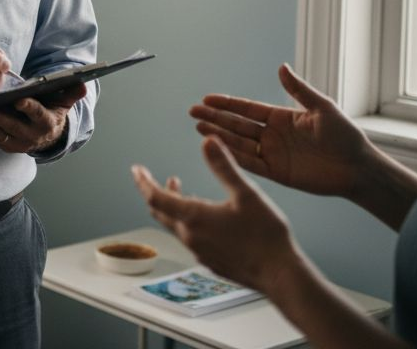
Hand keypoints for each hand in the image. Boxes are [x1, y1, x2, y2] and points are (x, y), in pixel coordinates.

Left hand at [0, 82, 86, 153]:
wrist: (49, 134)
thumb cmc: (52, 110)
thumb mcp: (63, 101)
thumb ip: (71, 92)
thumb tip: (83, 83)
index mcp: (47, 122)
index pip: (38, 114)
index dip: (29, 107)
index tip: (19, 100)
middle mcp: (33, 135)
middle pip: (14, 126)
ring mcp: (19, 143)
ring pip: (0, 135)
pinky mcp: (7, 145)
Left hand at [131, 137, 303, 294]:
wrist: (280, 275)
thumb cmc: (265, 235)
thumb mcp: (246, 194)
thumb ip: (224, 167)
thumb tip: (207, 141)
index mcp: (193, 218)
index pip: (155, 197)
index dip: (143, 181)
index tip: (136, 169)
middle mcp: (190, 237)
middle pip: (161, 212)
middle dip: (157, 192)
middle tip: (159, 178)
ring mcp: (199, 252)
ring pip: (175, 226)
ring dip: (174, 206)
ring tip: (183, 191)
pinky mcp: (210, 261)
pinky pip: (190, 238)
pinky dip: (187, 222)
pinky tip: (205, 217)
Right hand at [190, 64, 374, 197]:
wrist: (358, 168)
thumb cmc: (345, 136)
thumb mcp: (322, 108)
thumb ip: (299, 90)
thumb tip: (281, 66)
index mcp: (281, 117)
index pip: (247, 109)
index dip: (227, 103)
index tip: (206, 98)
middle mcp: (272, 135)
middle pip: (237, 125)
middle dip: (215, 117)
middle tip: (193, 111)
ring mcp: (272, 154)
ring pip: (238, 143)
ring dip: (218, 135)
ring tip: (198, 127)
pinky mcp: (276, 173)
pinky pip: (249, 164)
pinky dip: (233, 156)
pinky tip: (217, 148)